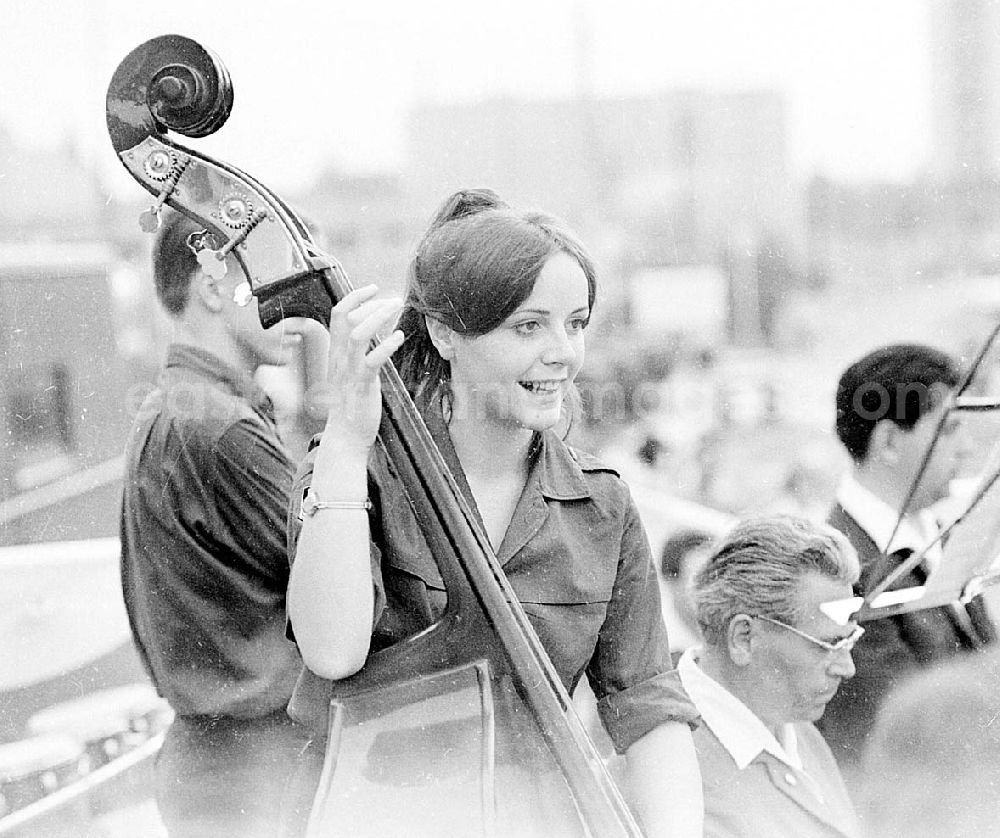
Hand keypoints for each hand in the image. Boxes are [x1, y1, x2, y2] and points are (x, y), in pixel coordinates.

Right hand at [319, 285, 404, 451]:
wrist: (345, 437)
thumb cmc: (352, 404)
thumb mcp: (352, 372)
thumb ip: (358, 353)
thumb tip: (374, 334)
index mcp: (336, 353)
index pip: (338, 314)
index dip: (354, 297)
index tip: (373, 289)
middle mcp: (339, 358)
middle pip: (348, 318)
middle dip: (372, 303)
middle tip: (395, 299)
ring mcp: (349, 372)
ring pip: (358, 334)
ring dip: (379, 317)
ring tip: (397, 309)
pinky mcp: (361, 386)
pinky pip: (371, 361)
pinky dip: (385, 345)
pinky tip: (399, 336)